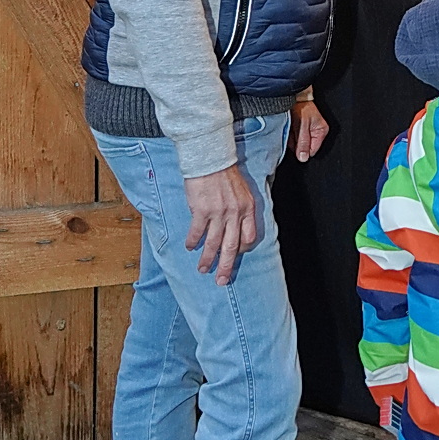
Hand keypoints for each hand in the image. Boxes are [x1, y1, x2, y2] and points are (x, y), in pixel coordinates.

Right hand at [184, 164, 257, 285]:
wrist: (210, 158)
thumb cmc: (225, 172)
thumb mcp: (242, 190)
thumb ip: (241, 207)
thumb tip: (237, 223)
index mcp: (247, 208)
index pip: (249, 237)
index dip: (241, 249)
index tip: (235, 255)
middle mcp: (235, 213)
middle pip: (231, 247)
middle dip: (226, 266)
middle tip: (222, 281)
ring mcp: (219, 213)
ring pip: (213, 244)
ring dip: (207, 259)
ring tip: (202, 269)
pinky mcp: (202, 210)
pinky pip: (197, 232)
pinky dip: (193, 242)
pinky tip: (190, 247)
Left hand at [290, 91, 329, 162]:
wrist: (294, 97)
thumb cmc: (301, 107)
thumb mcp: (302, 126)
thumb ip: (303, 142)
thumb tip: (303, 158)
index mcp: (321, 131)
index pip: (312, 151)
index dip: (302, 149)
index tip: (296, 141)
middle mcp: (317, 132)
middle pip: (305, 147)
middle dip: (296, 143)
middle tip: (293, 132)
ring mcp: (309, 130)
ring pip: (299, 143)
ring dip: (293, 139)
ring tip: (291, 128)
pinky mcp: (302, 129)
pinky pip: (295, 138)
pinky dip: (291, 135)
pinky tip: (290, 128)